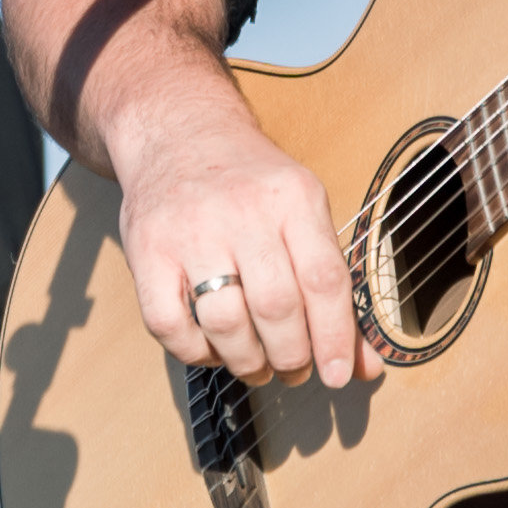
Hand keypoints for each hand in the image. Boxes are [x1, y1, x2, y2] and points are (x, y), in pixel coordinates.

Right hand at [112, 108, 384, 390]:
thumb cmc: (249, 183)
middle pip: (276, 307)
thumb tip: (362, 364)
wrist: (178, 133)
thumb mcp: (302, 212)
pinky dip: (196, 352)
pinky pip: (170, 325)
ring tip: (258, 365)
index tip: (339, 374)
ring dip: (248, 362)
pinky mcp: (146, 251)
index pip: (323, 279)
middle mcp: (242, 210)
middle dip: (292, 356)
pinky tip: (212, 347)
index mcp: (293, 197)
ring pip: (225, 323)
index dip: (335, 337)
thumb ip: (333, 287)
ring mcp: (189, 231)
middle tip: (295, 369)